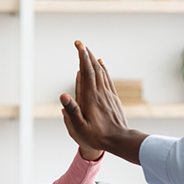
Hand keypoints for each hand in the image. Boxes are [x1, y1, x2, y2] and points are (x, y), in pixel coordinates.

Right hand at [60, 40, 145, 164]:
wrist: (120, 140)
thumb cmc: (98, 136)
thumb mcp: (80, 128)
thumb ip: (72, 111)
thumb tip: (63, 96)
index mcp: (91, 97)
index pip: (86, 72)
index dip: (82, 57)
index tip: (78, 45)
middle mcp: (100, 92)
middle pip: (94, 68)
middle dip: (87, 54)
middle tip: (80, 43)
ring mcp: (108, 94)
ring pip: (101, 72)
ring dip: (94, 60)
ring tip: (88, 51)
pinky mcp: (113, 98)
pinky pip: (107, 79)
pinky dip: (103, 69)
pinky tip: (101, 65)